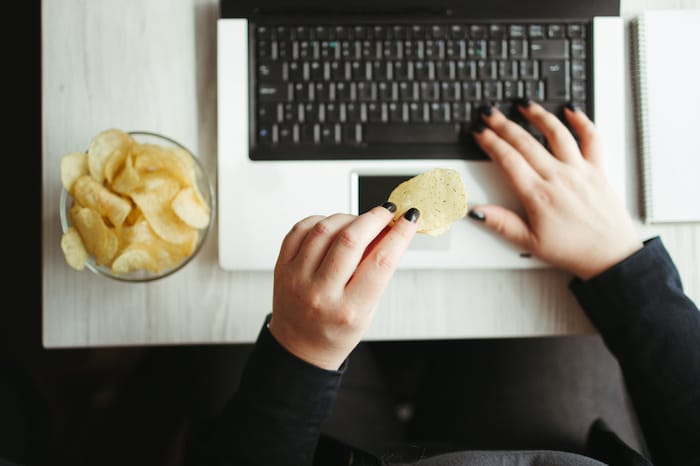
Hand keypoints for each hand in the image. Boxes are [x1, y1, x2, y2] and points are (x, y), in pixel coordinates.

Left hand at [268, 204, 418, 369]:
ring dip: (349, 217)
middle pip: (351, 239)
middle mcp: (321, 294)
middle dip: (374, 218)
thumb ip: (378, 271)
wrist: (299, 347)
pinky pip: (300, 229)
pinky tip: (333, 225)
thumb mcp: (368, 309)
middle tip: (386, 211)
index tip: (409, 219)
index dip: (399, 234)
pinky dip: (321, 220)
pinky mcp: (282, 267)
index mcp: (349, 310)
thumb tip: (390, 229)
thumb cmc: (337, 331)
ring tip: (360, 221)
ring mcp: (298, 279)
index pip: (381, 262)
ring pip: (325, 229)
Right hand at [470, 101, 642, 279]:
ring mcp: (580, 171)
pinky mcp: (599, 170)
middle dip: (504, 125)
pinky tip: (571, 111)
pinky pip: (592, 138)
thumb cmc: (574, 250)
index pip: (508, 160)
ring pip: (557, 133)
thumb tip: (477, 211)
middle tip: (490, 114)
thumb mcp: (530, 243)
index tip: (481, 133)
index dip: (491, 143)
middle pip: (526, 142)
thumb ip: (502, 223)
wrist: (611, 255)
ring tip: (524, 105)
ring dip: (538, 115)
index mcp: (538, 195)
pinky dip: (582, 121)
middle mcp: (559, 177)